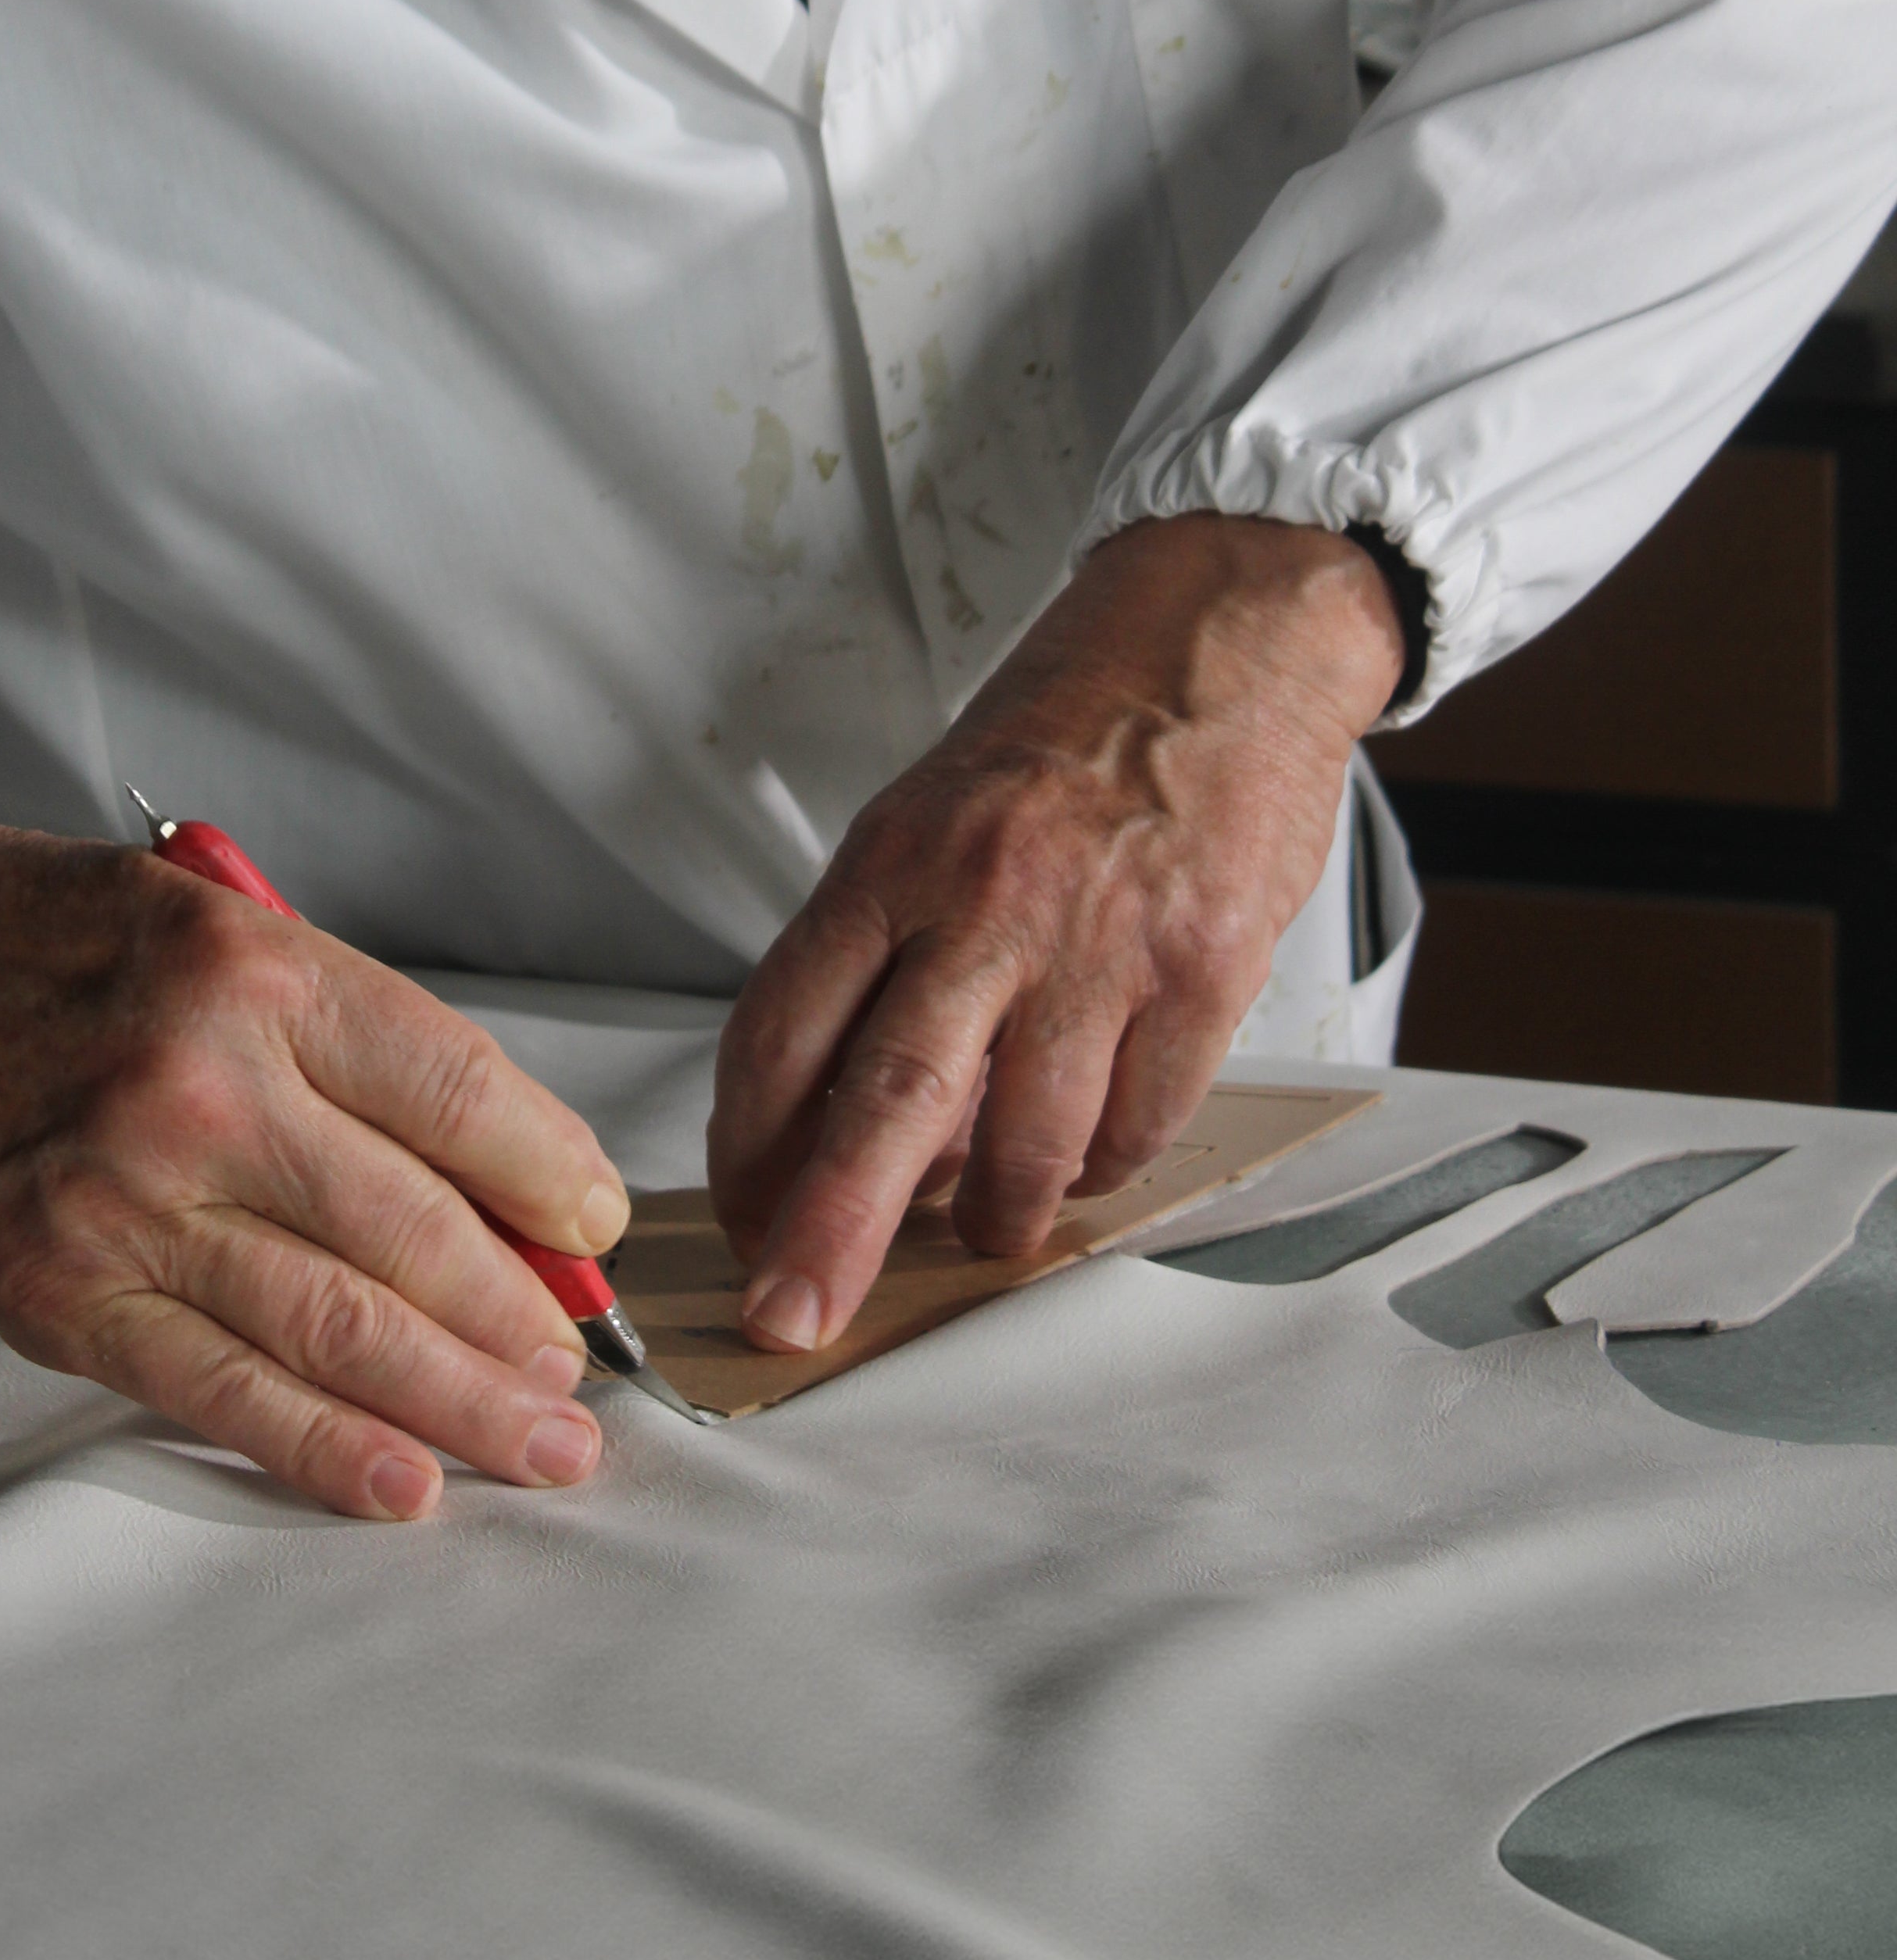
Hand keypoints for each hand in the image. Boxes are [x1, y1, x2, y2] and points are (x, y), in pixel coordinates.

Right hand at [0, 813, 631, 1521]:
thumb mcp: (192, 915)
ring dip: (464, 1406)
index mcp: (255, 972)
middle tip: (577, 1373)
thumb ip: (330, 1034)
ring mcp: (129, 1204)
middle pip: (422, 1233)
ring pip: (345, 1330)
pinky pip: (223, 1392)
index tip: (593, 1229)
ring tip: (542, 1450)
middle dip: (525, 1320)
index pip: (463, 1097)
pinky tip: (409, 1485)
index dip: (555, 1181)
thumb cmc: (9, 938)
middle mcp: (204, 1089)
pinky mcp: (59, 1295)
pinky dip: (327, 1449)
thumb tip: (479, 1167)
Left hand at [708, 516, 1406, 1349]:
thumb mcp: (930, 821)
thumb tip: (843, 1131)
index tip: (742, 1214)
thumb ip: (881, 964)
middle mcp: (987, 899)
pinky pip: (1137, 1122)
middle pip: (886, 1102)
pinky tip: (1086, 1153)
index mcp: (894, 859)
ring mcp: (1102, 939)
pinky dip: (1102, 1165)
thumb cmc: (1064, 738)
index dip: (748, 1145)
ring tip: (985, 1226)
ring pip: (1027, 1140)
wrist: (1218, 642)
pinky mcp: (1204, 970)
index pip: (782, 1027)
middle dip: (829, 1233)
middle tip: (793, 1317)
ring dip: (993, 1216)